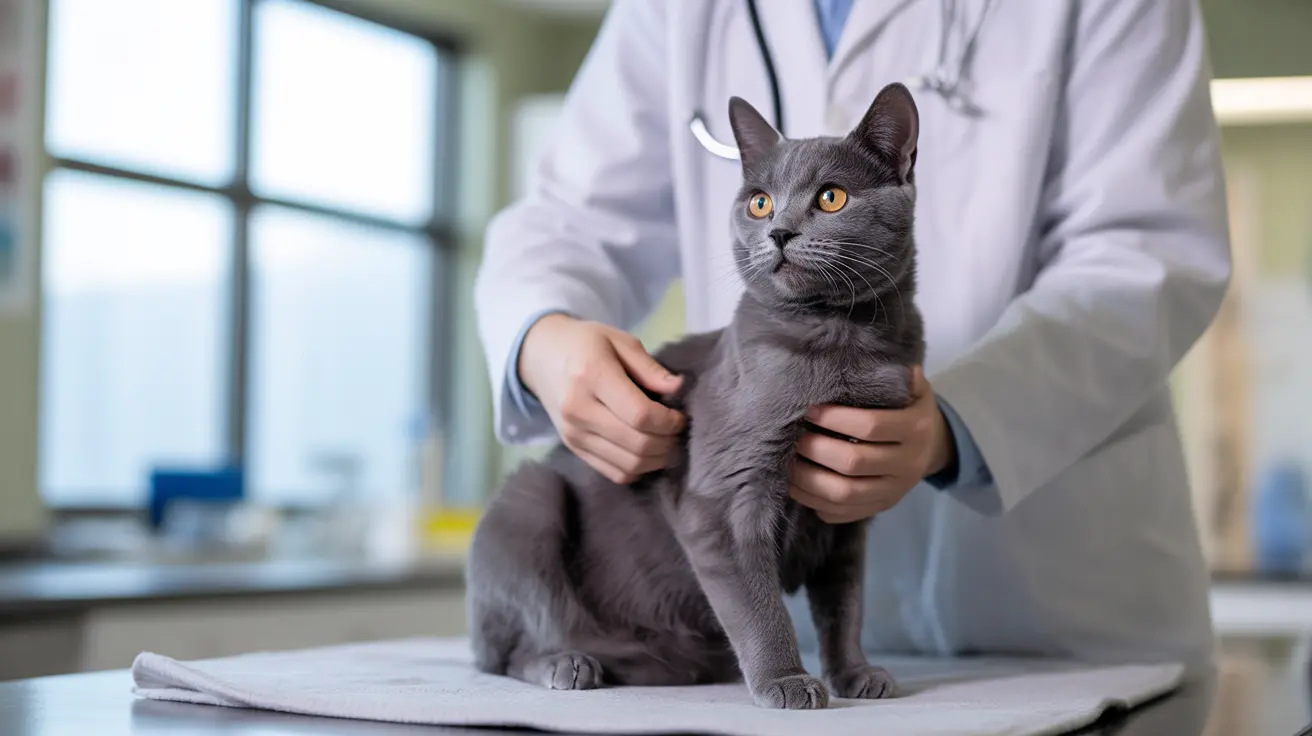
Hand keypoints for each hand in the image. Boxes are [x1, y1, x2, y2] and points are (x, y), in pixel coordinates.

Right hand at [518, 314, 685, 483]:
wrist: (541, 357)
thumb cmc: (586, 344)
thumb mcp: (619, 340)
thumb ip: (649, 367)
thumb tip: (678, 388)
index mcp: (591, 375)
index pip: (639, 414)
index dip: (669, 421)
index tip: (679, 415)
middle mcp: (579, 409)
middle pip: (637, 443)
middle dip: (668, 442)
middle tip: (678, 430)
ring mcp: (573, 433)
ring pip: (629, 464)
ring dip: (657, 459)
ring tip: (667, 442)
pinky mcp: (573, 448)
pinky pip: (614, 473)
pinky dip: (638, 468)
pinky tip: (648, 452)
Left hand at [789, 367, 953, 523]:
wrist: (932, 446)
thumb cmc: (910, 410)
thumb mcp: (914, 389)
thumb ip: (902, 377)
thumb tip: (894, 362)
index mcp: (916, 429)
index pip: (871, 426)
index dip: (836, 419)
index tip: (810, 411)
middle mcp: (907, 464)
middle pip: (854, 463)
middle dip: (816, 450)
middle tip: (794, 438)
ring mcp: (894, 491)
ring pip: (846, 493)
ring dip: (810, 480)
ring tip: (788, 464)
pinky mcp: (881, 507)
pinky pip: (845, 513)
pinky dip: (816, 502)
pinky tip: (798, 487)